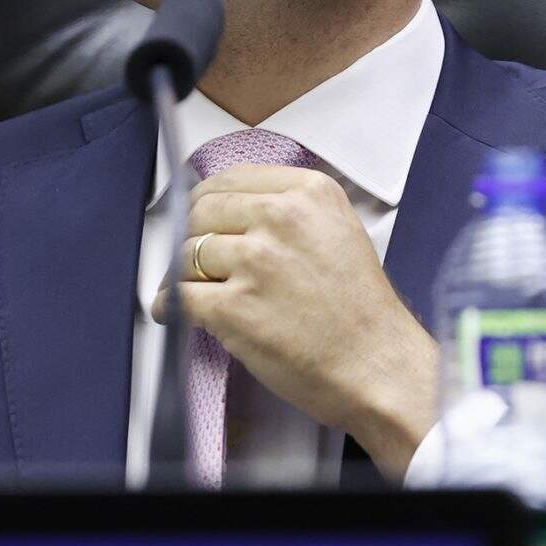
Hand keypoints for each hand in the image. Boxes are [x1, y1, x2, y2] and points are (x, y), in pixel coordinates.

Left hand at [152, 164, 438, 481]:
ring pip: (187, 252)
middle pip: (203, 211)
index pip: (231, 179)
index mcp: (308, 192)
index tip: (201, 217)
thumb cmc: (361, 308)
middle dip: (190, 234)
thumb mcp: (339, 230)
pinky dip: (167, 305)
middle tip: (191, 256)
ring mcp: (255, 261)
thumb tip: (232, 211)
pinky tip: (170, 310)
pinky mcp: (234, 306)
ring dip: (181, 273)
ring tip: (188, 287)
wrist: (378, 366)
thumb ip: (292, 210)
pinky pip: (179, 296)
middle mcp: (281, 217)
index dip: (208, 200)